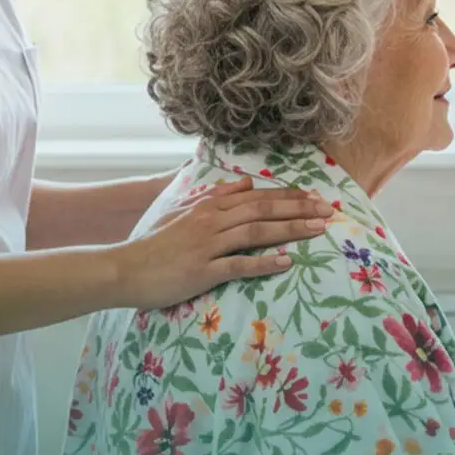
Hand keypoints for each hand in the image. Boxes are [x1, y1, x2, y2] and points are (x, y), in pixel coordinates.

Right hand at [111, 176, 332, 309]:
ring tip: (318, 230)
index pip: (256, 197)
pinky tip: (287, 262)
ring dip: (290, 230)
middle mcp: (212, 221)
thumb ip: (213, 196)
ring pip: (257, 232)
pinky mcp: (203, 271)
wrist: (125, 268)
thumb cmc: (154, 243)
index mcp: (209, 206)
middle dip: (299, 209)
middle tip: (329, 210)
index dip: (287, 196)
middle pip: (263, 210)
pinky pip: (239, 265)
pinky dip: (264, 263)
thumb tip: (243, 184)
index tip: (314, 196)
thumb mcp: (182, 210)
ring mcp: (208, 245)